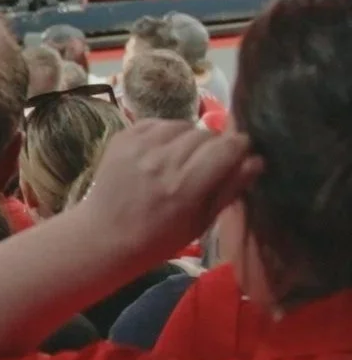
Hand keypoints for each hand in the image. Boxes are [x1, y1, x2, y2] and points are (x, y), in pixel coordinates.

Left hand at [72, 120, 260, 263]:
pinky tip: (162, 152)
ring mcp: (139, 146)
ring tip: (181, 160)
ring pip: (184, 125)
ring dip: (189, 139)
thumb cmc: (158, 238)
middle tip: (205, 166)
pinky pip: (158, 122)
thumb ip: (230, 188)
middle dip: (214, 147)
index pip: (229, 146)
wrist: (103, 236)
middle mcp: (162, 160)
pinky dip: (166, 133)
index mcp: (185, 185)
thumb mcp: (201, 221)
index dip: (239, 149)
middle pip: (207, 134)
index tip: (238, 157)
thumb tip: (256, 160)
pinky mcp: (123, 137)